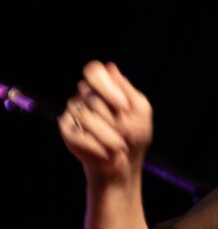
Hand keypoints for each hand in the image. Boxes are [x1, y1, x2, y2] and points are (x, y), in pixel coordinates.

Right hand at [59, 61, 152, 185]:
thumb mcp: (140, 110)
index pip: (93, 70)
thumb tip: (109, 67)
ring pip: (86, 116)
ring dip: (109, 134)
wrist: (126, 161)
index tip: (123, 105)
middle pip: (91, 96)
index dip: (106, 86)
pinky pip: (80, 135)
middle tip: (126, 131)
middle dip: (113, 117)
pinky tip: (108, 151)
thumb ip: (126, 89)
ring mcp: (73, 112)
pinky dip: (99, 146)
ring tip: (120, 144)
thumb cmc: (135, 133)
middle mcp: (85, 96)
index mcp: (103, 87)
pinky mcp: (67, 130)